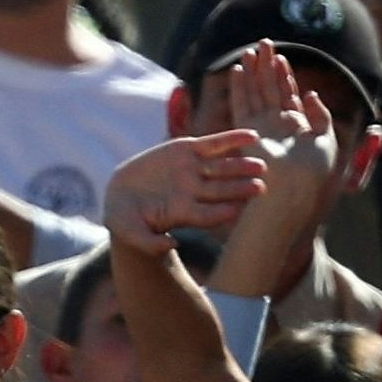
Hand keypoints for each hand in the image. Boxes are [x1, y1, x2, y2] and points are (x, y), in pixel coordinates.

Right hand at [102, 129, 267, 255]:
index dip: (218, 213)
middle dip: (239, 189)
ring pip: (223, 167)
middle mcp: (194, 192)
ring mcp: (193, 170)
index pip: (205, 215)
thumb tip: (171, 246)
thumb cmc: (125, 218)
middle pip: (221, 191)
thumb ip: (147, 242)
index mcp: (182, 213)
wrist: (121, 193)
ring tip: (260, 166)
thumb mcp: (128, 231)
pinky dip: (232, 138)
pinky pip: (214, 143)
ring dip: (241, 166)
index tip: (233, 211)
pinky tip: (253, 135)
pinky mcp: (188, 149)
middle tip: (259, 187)